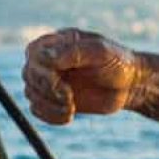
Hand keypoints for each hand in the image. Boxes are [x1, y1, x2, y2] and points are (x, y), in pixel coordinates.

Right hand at [22, 29, 144, 124]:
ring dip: (49, 105)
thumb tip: (46, 56)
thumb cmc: (118, 63)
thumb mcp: (101, 52)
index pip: (34, 54)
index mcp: (58, 42)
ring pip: (30, 93)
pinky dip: (50, 116)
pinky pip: (37, 110)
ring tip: (71, 109)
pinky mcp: (54, 99)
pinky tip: (69, 116)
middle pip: (28, 74)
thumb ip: (74, 52)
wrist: (130, 85)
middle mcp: (49, 60)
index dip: (43, 71)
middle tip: (69, 99)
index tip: (62, 84)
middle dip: (47, 90)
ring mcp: (50, 80)